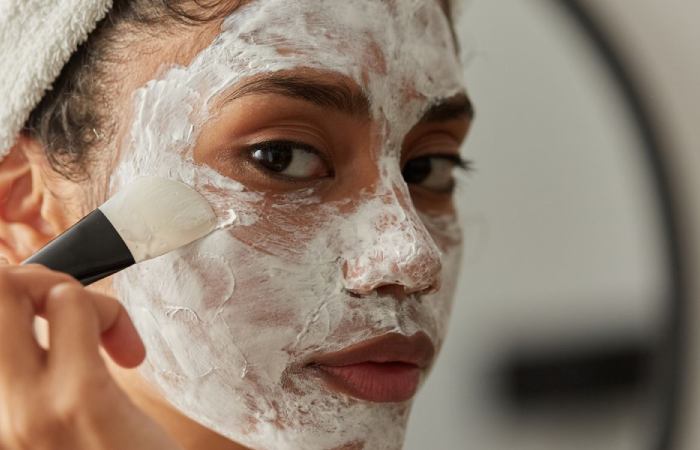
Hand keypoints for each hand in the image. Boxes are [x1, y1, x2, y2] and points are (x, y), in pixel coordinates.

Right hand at [0, 263, 182, 449]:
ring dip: (70, 294)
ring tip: (101, 333)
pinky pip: (74, 307)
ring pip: (18, 287)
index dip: (8, 298)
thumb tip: (42, 304)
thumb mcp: (43, 420)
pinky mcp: (79, 400)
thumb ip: (30, 372)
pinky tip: (129, 354)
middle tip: (69, 311)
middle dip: (31, 282)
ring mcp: (26, 409)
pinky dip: (106, 312)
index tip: (39, 314)